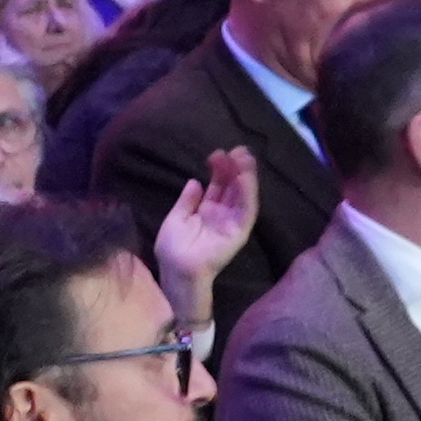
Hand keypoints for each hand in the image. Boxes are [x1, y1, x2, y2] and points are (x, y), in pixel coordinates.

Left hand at [150, 148, 257, 316]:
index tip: (218, 153)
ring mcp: (232, 223)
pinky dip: (247, 194)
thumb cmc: (173, 249)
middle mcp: (222, 215)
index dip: (220, 170)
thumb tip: (195, 181)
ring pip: (243, 196)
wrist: (176, 271)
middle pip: (233, 187)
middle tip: (238, 149)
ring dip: (246, 177)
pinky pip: (246, 211)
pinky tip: (245, 178)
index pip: (219, 186)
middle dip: (236, 168)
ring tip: (245, 157)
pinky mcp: (238, 232)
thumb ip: (187, 200)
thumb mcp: (176, 218)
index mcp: (208, 211)